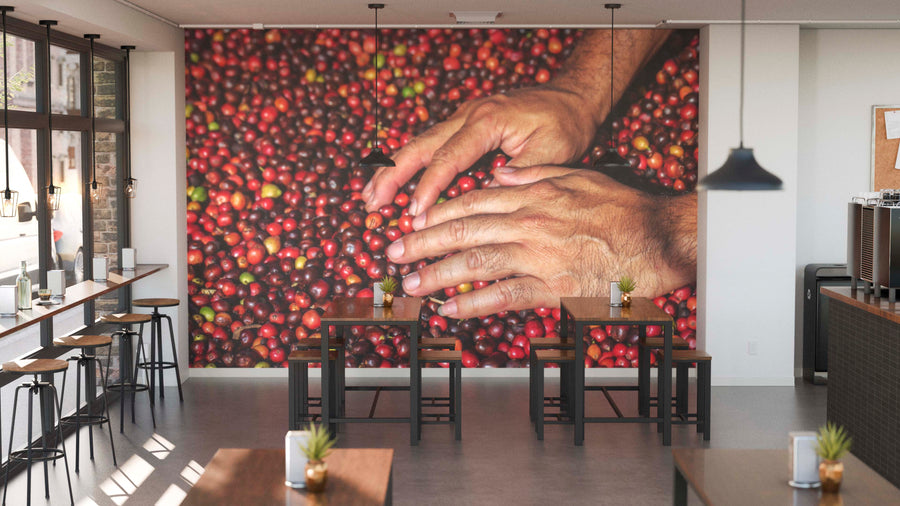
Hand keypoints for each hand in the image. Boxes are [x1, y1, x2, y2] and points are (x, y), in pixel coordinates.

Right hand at [362, 85, 598, 215]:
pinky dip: (409, 164)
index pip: (448, 157)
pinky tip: (394, 181)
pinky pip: (430, 145)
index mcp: (486, 120)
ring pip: (419, 144)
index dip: (428, 187)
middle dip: (392, 175)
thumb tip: (485, 200)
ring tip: (370, 195)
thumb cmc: (565, 123)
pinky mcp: (465, 126)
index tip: (415, 214)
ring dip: (393, 169)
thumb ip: (517, 175)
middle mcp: (468, 116)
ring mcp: (463, 119)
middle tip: (371, 202)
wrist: (572, 97)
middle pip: (419, 146)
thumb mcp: (549, 152)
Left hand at [384, 166, 696, 318]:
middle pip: (462, 231)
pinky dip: (472, 303)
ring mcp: (538, 256)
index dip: (437, 212)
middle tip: (393, 253)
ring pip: (474, 262)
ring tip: (410, 284)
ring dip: (436, 274)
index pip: (471, 202)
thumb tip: (500, 176)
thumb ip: (536, 175)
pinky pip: (503, 296)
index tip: (413, 222)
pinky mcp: (551, 287)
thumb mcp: (578, 176)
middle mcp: (528, 222)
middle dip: (421, 243)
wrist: (659, 238)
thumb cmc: (622, 207)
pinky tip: (449, 309)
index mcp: (532, 195)